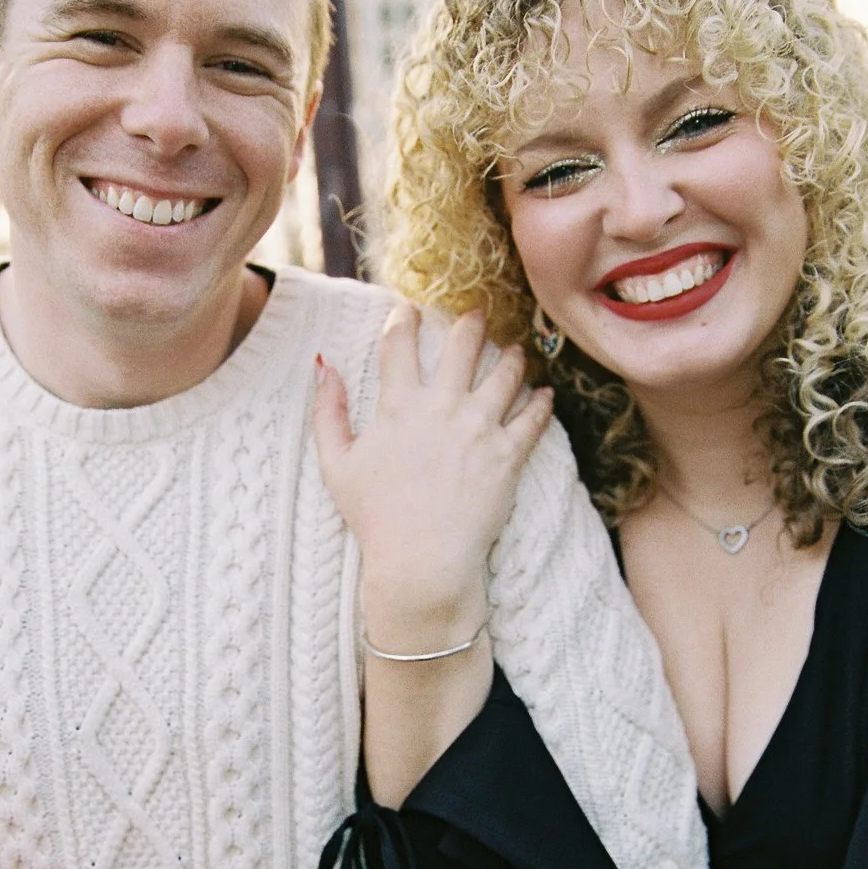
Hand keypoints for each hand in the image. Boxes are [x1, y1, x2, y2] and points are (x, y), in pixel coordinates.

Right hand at [313, 305, 553, 641]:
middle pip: (463, 345)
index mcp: (398, 404)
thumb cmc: (376, 517)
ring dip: (512, 357)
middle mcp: (442, 406)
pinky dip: (541, 402)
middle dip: (473, 322)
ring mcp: (479, 427)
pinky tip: (544, 395)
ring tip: (516, 352)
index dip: (404, 320)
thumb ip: (328, 411)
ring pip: (505, 373)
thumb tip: (322, 367)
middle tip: (480, 314)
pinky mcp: (508, 454)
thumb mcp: (337, 464)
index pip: (400, 344)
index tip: (410, 309)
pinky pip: (533, 418)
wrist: (422, 560)